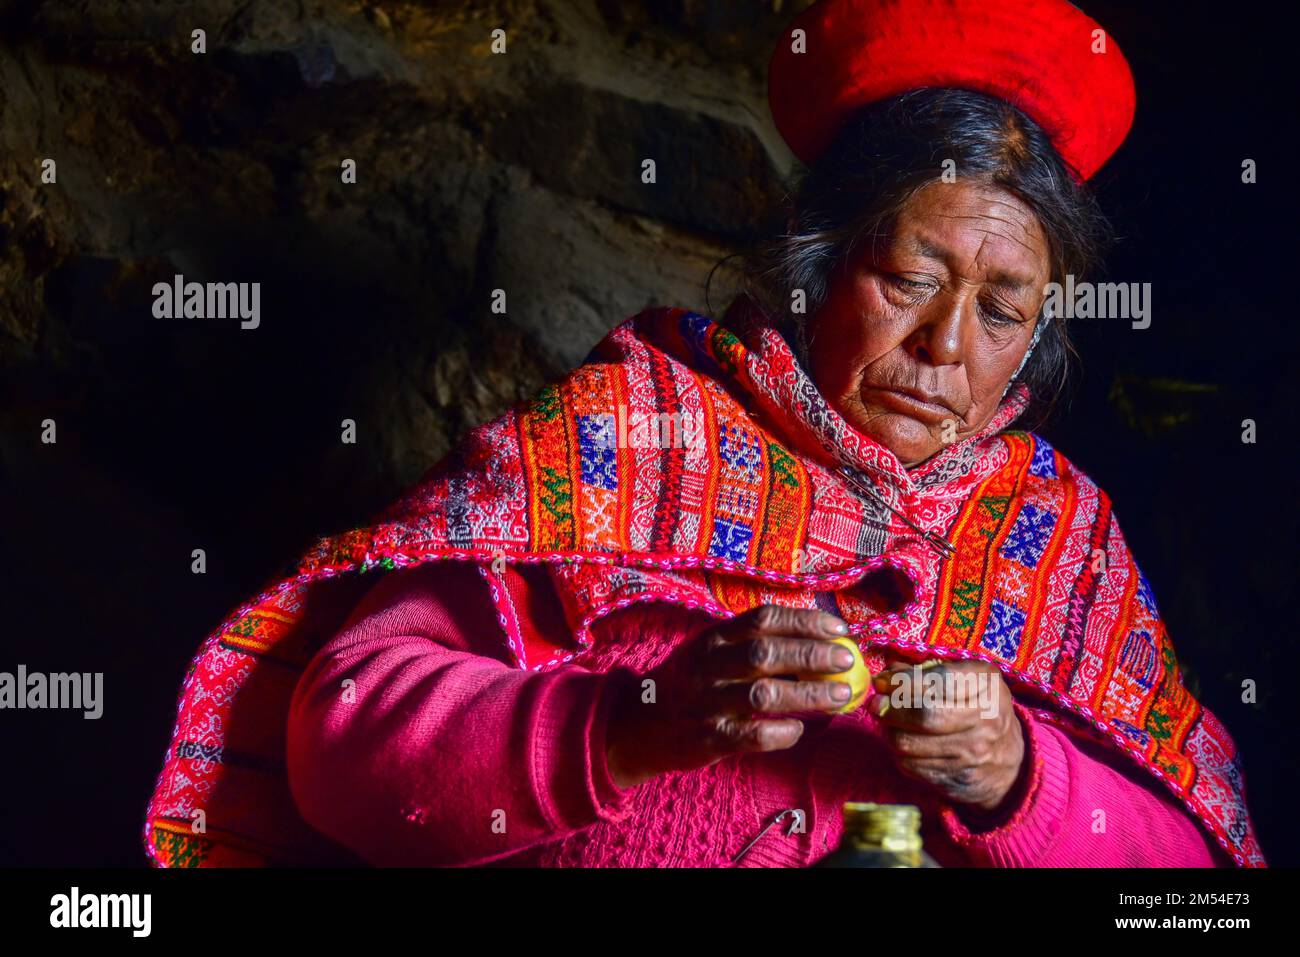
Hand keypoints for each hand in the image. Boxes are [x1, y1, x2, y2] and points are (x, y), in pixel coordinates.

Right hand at [604, 605, 856, 788]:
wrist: (639, 724)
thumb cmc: (690, 683)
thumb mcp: (711, 653)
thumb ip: (753, 645)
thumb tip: (818, 642)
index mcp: (713, 637)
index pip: (763, 619)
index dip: (804, 621)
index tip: (839, 629)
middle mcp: (708, 665)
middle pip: (766, 653)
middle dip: (812, 655)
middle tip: (847, 660)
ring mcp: (706, 702)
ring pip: (764, 694)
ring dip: (807, 694)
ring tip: (840, 696)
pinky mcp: (707, 738)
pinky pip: (751, 736)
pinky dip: (780, 733)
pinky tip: (799, 730)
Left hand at [868, 655, 1025, 813]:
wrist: (1010, 762)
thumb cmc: (980, 709)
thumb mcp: (966, 680)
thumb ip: (927, 672)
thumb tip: (886, 674)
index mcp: (987, 685)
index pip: (940, 681)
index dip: (905, 681)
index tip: (883, 681)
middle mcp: (986, 720)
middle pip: (925, 716)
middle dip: (892, 709)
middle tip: (876, 705)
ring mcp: (974, 754)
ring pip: (912, 745)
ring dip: (890, 733)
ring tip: (888, 724)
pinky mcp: (959, 780)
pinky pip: (914, 767)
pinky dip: (900, 755)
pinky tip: (903, 744)